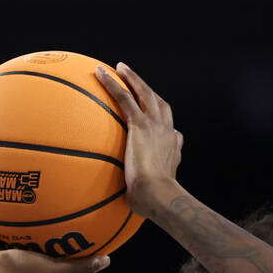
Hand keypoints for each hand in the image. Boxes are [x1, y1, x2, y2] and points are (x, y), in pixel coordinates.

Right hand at [0, 228, 109, 272]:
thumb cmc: (21, 272)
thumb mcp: (56, 269)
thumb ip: (80, 266)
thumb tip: (107, 260)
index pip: (54, 267)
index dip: (64, 256)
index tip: (73, 242)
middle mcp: (16, 268)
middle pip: (30, 252)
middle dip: (37, 239)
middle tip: (47, 222)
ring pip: (7, 240)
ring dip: (12, 228)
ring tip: (19, 209)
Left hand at [95, 62, 183, 217]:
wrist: (159, 196)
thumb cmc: (153, 204)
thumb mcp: (151, 197)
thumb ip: (142, 194)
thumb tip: (130, 204)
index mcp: (172, 150)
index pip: (171, 133)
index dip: (164, 124)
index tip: (158, 124)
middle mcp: (168, 134)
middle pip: (160, 104)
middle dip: (148, 91)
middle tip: (136, 81)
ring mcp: (156, 127)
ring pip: (145, 94)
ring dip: (133, 79)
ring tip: (120, 68)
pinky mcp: (140, 125)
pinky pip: (125, 98)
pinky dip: (113, 83)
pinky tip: (100, 72)